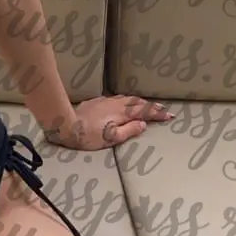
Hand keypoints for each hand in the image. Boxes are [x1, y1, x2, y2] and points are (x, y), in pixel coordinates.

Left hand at [45, 96, 173, 150]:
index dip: (157, 114)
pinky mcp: (97, 101)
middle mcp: (116, 104)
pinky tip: (124, 102)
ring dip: (139, 101)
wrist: (66, 124)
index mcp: (122, 113)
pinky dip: (127, 100)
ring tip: (147, 104)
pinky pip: (117, 98)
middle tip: (162, 109)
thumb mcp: (111, 138)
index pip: (144, 112)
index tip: (169, 116)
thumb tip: (143, 124)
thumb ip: (129, 130)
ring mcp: (106, 101)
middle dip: (151, 106)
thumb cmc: (88, 136)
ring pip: (127, 98)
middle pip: (137, 103)